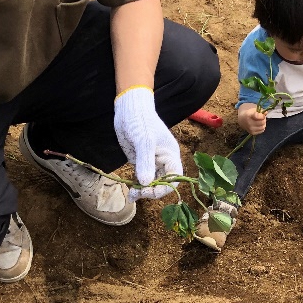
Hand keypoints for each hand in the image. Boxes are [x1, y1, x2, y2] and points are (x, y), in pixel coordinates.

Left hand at [113, 86, 183, 200]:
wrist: (129, 108)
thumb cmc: (141, 121)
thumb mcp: (144, 141)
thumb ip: (145, 162)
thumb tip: (146, 183)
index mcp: (170, 155)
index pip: (174, 178)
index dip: (164, 188)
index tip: (149, 190)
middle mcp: (163, 161)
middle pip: (163, 183)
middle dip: (152, 191)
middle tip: (137, 193)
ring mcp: (152, 162)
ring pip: (152, 182)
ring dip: (143, 191)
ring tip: (132, 195)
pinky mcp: (141, 161)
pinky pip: (142, 178)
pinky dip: (137, 186)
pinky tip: (130, 191)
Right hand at [238, 107, 265, 134]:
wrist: (242, 120)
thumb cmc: (250, 114)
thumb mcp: (254, 110)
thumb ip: (261, 111)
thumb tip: (266, 113)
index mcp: (248, 116)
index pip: (257, 116)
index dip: (262, 116)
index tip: (262, 115)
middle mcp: (249, 123)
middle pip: (262, 122)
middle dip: (264, 119)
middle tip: (262, 118)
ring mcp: (250, 129)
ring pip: (263, 127)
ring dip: (264, 124)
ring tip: (261, 121)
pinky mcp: (252, 133)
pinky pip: (262, 130)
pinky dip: (262, 128)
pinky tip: (259, 125)